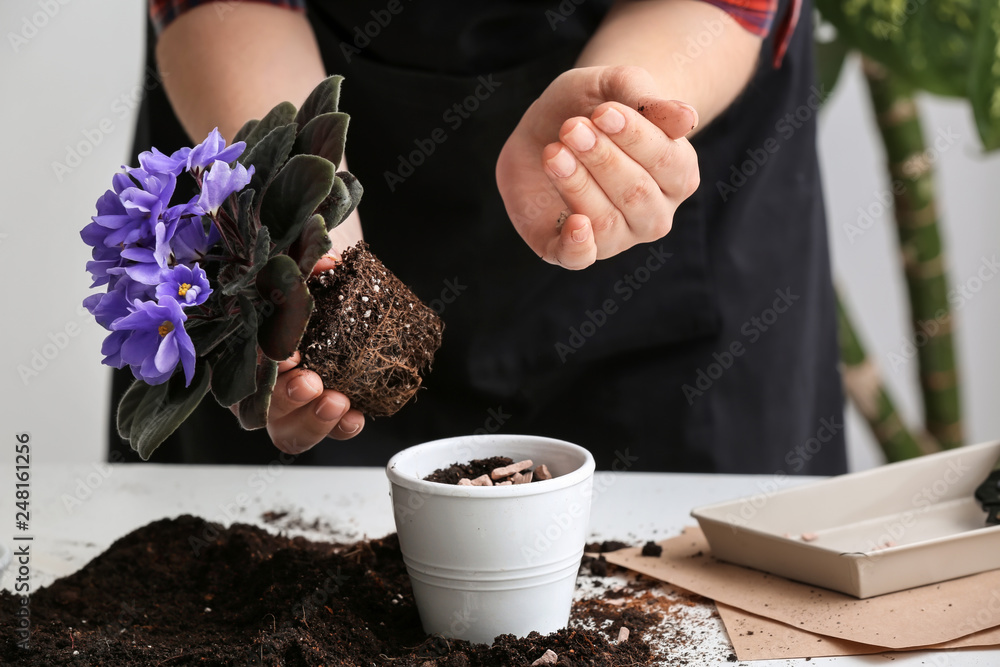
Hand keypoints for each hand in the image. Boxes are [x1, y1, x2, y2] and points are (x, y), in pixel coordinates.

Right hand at [237, 206, 366, 454]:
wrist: (334, 278)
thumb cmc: (306, 272)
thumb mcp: (302, 260)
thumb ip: (305, 262)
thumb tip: (326, 264)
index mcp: (245, 343)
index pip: (241, 364)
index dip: (260, 367)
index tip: (285, 355)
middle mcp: (262, 379)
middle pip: (262, 406)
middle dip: (286, 399)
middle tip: (310, 383)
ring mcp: (293, 400)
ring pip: (289, 430)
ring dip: (313, 422)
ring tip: (338, 402)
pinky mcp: (325, 408)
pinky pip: (328, 430)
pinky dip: (342, 428)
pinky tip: (355, 416)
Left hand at [496, 65, 699, 268]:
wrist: (547, 126)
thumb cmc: (591, 107)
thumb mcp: (616, 87)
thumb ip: (648, 101)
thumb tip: (688, 119)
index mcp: (678, 174)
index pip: (667, 162)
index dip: (635, 136)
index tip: (603, 111)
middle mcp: (654, 213)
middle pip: (636, 194)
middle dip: (602, 158)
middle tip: (571, 128)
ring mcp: (616, 236)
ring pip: (607, 222)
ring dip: (579, 186)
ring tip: (554, 152)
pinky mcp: (571, 248)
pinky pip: (580, 259)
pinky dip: (578, 246)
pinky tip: (574, 224)